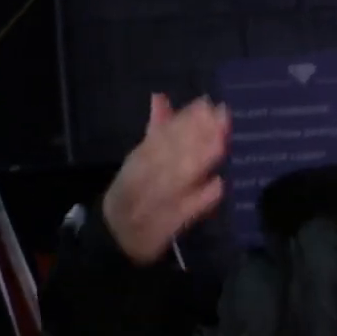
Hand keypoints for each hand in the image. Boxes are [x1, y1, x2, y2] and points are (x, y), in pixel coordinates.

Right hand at [101, 94, 228, 265]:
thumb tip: (161, 97)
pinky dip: (199, 199)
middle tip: (221, 116)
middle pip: (169, 155)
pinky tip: (218, 184)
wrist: (114, 238)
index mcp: (136, 162)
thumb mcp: (139, 161)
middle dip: (195, 134)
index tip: (207, 104)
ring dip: (198, 160)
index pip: (159, 137)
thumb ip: (155, 131)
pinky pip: (182, 213)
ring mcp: (153, 204)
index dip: (183, 120)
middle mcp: (142, 179)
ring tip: (221, 142)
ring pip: (175, 180)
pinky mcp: (164, 228)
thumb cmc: (132, 193)